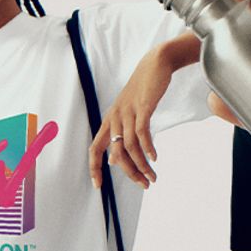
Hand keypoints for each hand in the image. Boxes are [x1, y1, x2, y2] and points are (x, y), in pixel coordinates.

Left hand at [88, 33, 201, 187]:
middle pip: (117, 154)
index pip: (95, 149)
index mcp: (109, 120)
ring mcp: (128, 112)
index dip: (94, 168)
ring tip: (152, 177)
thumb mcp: (129, 112)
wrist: (155, 63)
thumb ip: (122, 133)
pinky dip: (148, 148)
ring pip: (130, 147)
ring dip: (142, 165)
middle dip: (130, 172)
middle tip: (144, 184)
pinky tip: (154, 158)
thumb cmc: (144, 89)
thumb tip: (115, 159)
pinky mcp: (143, 107)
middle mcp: (115, 117)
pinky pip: (142, 132)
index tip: (97, 186)